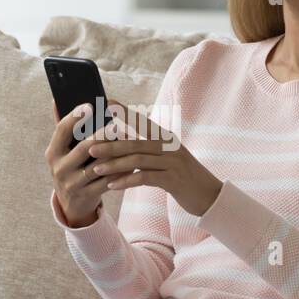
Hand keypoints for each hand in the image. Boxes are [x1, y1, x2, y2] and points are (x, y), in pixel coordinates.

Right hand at [46, 98, 126, 226]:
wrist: (70, 203)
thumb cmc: (70, 167)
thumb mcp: (62, 151)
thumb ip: (63, 127)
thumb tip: (56, 99)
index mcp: (53, 152)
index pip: (62, 130)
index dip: (75, 117)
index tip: (90, 105)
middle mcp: (59, 168)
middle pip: (84, 148)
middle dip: (102, 135)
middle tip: (117, 124)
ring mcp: (72, 184)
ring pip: (99, 166)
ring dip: (116, 153)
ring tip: (130, 140)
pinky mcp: (86, 195)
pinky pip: (107, 182)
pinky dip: (120, 171)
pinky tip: (132, 162)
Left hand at [78, 97, 222, 218]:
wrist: (209, 195)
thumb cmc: (183, 176)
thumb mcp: (167, 159)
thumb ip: (148, 151)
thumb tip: (122, 146)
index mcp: (166, 137)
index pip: (142, 121)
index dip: (124, 112)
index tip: (105, 103)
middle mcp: (170, 146)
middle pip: (135, 142)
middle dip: (110, 145)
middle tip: (89, 147)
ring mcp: (173, 162)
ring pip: (137, 160)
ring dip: (114, 165)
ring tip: (96, 169)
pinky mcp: (173, 180)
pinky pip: (145, 178)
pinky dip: (126, 181)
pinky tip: (112, 185)